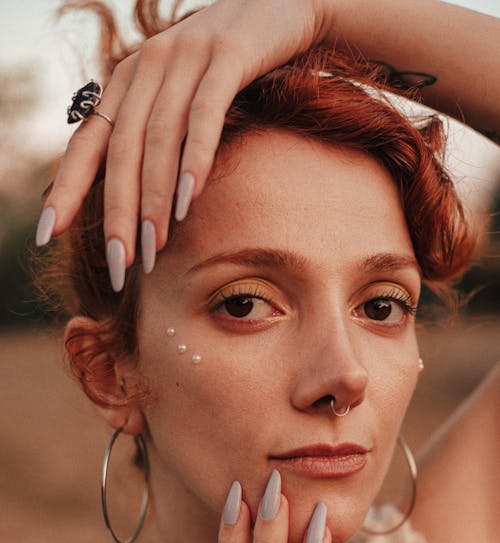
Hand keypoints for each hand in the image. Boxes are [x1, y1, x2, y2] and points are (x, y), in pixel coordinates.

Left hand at [38, 0, 332, 278]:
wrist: (279, 5)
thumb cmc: (224, 66)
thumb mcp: (176, 96)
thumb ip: (151, 134)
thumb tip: (132, 198)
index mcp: (125, 82)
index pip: (87, 143)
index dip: (65, 189)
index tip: (47, 236)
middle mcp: (145, 66)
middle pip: (122, 152)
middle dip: (117, 214)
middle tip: (119, 267)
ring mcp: (185, 58)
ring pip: (159, 139)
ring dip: (154, 199)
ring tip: (153, 249)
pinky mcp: (226, 56)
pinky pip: (204, 115)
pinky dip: (194, 159)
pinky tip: (188, 200)